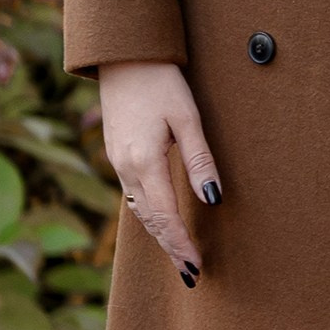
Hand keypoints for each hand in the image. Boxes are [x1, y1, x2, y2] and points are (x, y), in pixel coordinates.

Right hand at [98, 60, 221, 284]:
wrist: (123, 55)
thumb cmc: (161, 81)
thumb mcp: (187, 118)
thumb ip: (200, 160)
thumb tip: (213, 200)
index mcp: (144, 161)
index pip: (166, 216)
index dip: (181, 244)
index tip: (196, 268)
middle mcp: (126, 167)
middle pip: (150, 221)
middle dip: (170, 248)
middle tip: (190, 274)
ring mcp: (117, 162)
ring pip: (139, 210)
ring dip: (159, 234)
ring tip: (179, 255)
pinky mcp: (117, 154)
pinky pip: (133, 195)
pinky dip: (148, 215)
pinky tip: (160, 221)